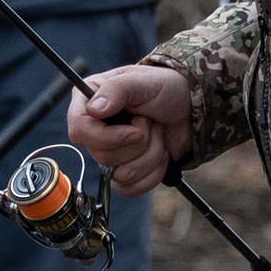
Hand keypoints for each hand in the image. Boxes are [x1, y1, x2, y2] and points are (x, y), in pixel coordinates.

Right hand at [69, 65, 192, 198]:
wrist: (191, 108)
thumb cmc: (165, 88)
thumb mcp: (142, 81)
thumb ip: (116, 90)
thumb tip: (94, 110)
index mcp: (89, 103)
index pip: (79, 131)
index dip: (107, 137)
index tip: (135, 130)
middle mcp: (95, 130)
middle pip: (102, 156)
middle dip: (139, 142)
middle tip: (151, 122)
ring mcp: (110, 152)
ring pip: (119, 175)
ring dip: (150, 155)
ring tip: (158, 133)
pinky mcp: (126, 171)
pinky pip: (130, 188)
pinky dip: (153, 173)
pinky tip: (161, 153)